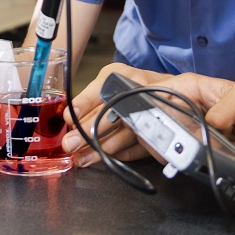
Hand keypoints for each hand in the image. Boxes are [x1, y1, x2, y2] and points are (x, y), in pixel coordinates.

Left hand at [61, 64, 180, 165]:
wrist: (166, 89)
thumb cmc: (131, 84)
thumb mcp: (109, 80)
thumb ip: (90, 99)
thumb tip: (69, 120)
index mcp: (120, 76)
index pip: (100, 89)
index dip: (83, 103)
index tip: (69, 116)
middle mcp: (136, 92)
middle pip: (110, 114)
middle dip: (87, 132)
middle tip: (70, 143)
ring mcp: (149, 112)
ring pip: (122, 134)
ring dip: (100, 149)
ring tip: (82, 158)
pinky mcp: (157, 130)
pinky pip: (137, 147)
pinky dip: (119, 155)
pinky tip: (105, 158)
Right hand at [61, 66, 234, 167]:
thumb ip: (230, 105)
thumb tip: (207, 121)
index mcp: (178, 86)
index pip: (129, 83)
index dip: (102, 95)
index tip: (81, 110)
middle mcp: (167, 103)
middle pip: (119, 109)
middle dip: (91, 123)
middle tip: (71, 143)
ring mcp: (168, 124)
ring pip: (124, 130)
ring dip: (99, 143)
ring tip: (77, 157)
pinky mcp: (174, 143)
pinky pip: (139, 148)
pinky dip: (117, 155)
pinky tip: (99, 162)